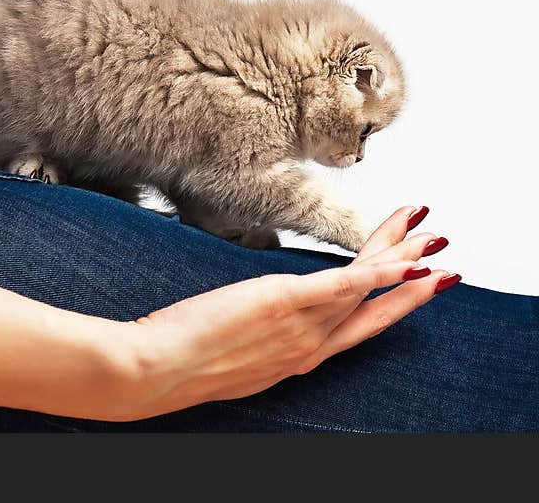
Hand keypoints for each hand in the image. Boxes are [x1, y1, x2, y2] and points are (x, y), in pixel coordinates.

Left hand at [119, 206, 459, 419]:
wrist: (160, 370)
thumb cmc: (188, 358)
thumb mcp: (238, 353)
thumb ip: (264, 333)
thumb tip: (263, 315)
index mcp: (300, 357)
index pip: (356, 326)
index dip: (390, 306)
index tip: (413, 284)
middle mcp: (309, 346)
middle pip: (373, 307)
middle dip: (412, 281)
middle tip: (443, 257)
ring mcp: (300, 326)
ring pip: (365, 287)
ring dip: (401, 258)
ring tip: (428, 234)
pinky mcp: (284, 302)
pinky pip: (342, 285)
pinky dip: (377, 272)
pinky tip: (402, 257)